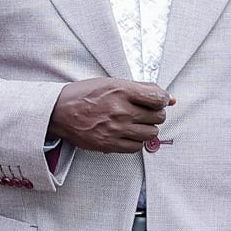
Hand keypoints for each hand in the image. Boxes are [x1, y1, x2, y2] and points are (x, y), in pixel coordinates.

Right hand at [47, 78, 173, 154]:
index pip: (158, 98)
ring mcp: (115, 129)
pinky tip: (128, 134)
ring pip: (150, 134)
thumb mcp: (112, 83)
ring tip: (137, 124)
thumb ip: (142, 89)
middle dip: (155, 114)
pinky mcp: (109, 144)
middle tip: (145, 112)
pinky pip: (136, 147)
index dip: (162, 100)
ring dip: (148, 129)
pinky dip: (136, 141)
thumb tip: (171, 99)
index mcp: (121, 91)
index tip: (157, 101)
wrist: (59, 112)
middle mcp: (120, 110)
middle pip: (157, 117)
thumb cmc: (84, 95)